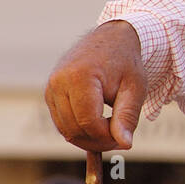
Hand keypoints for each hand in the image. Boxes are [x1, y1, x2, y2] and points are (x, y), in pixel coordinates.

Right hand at [44, 20, 146, 150]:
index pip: (89, 122)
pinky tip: (99, 128)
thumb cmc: (125, 62)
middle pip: (74, 129)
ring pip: (65, 130)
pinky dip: (80, 132)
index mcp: (80, 77)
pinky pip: (62, 123)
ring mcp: (50, 88)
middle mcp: (58, 82)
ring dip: (89, 139)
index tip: (124, 139)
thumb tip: (125, 144)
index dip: (107, 137)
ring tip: (112, 132)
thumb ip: (128, 116)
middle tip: (120, 140)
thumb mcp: (135, 88)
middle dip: (98, 141)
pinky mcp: (49, 94)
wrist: (110, 39)